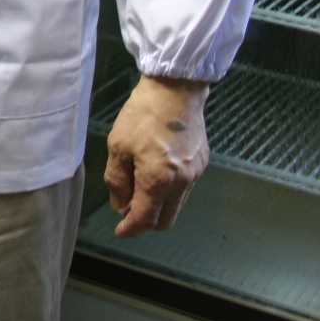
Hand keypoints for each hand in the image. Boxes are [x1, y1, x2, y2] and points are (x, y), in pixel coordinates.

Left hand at [103, 75, 209, 238]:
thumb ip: (117, 180)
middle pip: (165, 220)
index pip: (145, 219)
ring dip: (158, 205)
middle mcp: (182, 182)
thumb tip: (120, 204)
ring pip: (176, 206)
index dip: (130, 229)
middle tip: (127, 209)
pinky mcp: (202, 164)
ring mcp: (195, 174)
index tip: (120, 231)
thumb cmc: (143, 115)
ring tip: (139, 187)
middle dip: (145, 221)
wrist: (175, 89)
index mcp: (159, 180)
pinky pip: (185, 189)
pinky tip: (156, 174)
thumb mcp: (118, 146)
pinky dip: (169, 191)